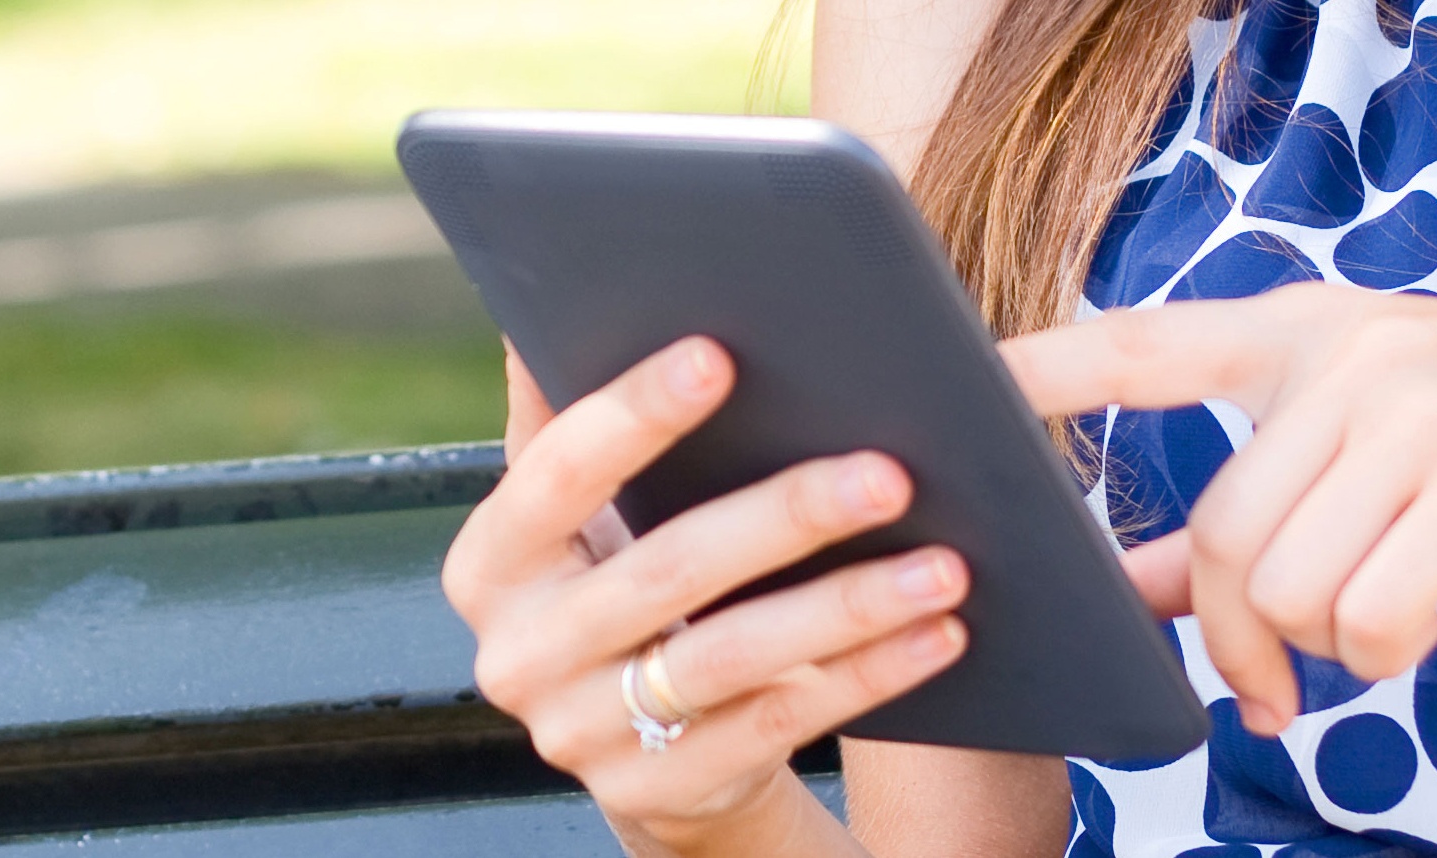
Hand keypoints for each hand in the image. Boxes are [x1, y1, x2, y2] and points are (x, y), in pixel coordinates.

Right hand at [450, 337, 975, 848]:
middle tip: (891, 471)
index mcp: (491, 559)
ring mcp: (581, 733)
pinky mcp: (655, 794)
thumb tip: (570, 275)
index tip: (721, 352)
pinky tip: (939, 634)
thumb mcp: (588, 516)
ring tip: (945, 564)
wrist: (643, 755)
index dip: (637, 412)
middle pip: (666, 570)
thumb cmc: (631, 582)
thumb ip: (579, 419)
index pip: (558, 470)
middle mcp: (519, 652)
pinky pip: (778, 727)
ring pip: (731, 655)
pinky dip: (866, 676)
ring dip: (847, 606)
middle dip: (785, 515)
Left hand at [1002, 286, 1436, 733]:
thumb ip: (1257, 506)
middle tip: (1271, 690)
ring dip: (1323, 647)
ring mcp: (1419, 412)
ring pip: (1291, 586)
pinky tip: (1415, 630)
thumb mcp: (1377, 438)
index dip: (1054, 369)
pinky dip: (1382, 651)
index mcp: (1309, 331)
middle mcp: (1353, 357)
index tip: (979, 385)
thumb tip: (1141, 589)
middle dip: (1237, 640)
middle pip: (1223, 536)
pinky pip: (1369, 612)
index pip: (1150, 344)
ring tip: (1375, 632)